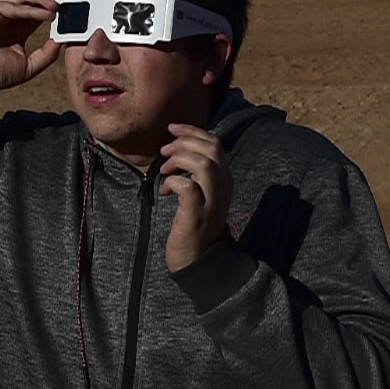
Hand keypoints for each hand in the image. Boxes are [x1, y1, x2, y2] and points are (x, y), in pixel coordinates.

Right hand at [0, 0, 62, 97]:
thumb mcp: (27, 67)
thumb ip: (45, 54)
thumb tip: (61, 41)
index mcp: (19, 25)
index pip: (40, 7)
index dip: (56, 4)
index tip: (73, 7)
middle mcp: (9, 15)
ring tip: (57, 5)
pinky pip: (11, 5)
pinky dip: (29, 8)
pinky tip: (44, 14)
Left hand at [160, 123, 229, 271]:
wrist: (198, 260)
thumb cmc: (194, 223)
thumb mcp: (201, 193)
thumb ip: (196, 172)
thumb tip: (176, 148)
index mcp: (224, 179)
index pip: (215, 143)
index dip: (192, 131)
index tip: (172, 129)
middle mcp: (223, 188)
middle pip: (211, 149)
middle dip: (184, 142)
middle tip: (164, 151)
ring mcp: (211, 201)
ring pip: (204, 165)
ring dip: (178, 161)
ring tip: (165, 171)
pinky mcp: (197, 214)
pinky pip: (188, 188)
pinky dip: (173, 182)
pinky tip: (165, 191)